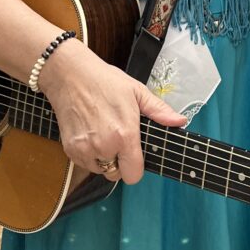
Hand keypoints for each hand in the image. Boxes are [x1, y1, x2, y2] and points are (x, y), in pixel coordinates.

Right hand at [39, 40, 186, 183]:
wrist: (70, 75)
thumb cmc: (105, 81)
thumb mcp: (137, 91)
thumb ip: (159, 111)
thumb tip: (180, 122)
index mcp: (124, 135)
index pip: (133, 175)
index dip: (137, 168)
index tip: (136, 156)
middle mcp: (104, 147)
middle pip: (116, 175)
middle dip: (120, 163)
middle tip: (119, 141)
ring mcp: (84, 150)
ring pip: (100, 170)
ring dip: (104, 159)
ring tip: (104, 135)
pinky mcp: (69, 150)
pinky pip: (84, 164)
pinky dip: (89, 155)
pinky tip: (91, 134)